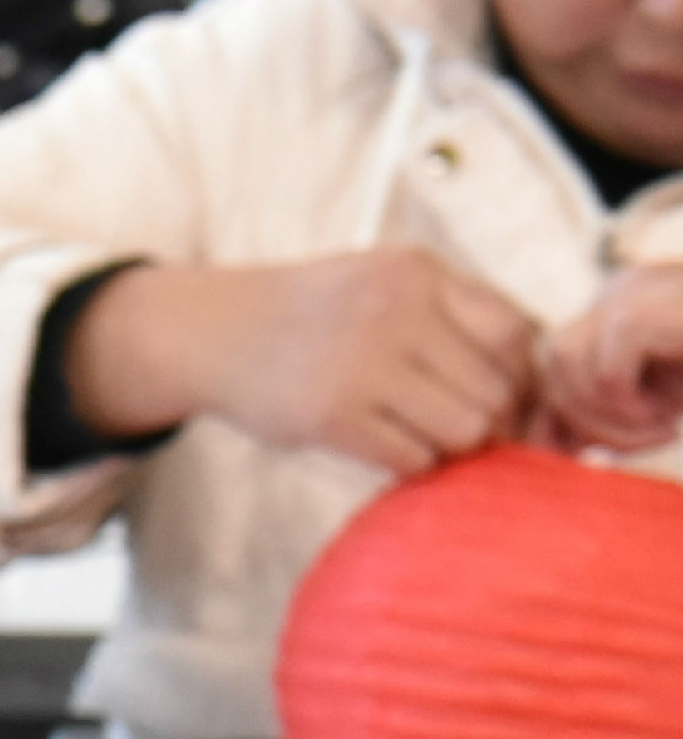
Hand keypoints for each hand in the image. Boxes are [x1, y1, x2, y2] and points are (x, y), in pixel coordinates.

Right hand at [66, 251, 538, 476]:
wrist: (210, 331)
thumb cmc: (311, 315)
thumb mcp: (382, 282)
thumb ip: (449, 313)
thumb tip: (527, 384)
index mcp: (417, 273)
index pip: (513, 333)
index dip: (522, 377)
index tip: (507, 400)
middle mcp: (395, 311)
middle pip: (493, 389)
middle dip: (491, 422)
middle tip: (468, 436)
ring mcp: (361, 364)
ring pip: (462, 429)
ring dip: (452, 447)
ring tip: (425, 440)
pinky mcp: (329, 415)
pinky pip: (411, 458)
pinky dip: (410, 464)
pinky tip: (387, 449)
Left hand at [542, 265, 682, 452]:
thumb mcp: (664, 403)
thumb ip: (609, 419)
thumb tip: (556, 447)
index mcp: (621, 309)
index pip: (553, 364)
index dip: (559, 416)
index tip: (589, 453)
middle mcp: (622, 290)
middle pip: (552, 366)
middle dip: (586, 420)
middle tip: (647, 437)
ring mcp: (637, 290)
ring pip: (565, 365)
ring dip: (607, 417)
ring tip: (662, 427)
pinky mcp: (653, 309)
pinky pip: (606, 368)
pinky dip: (628, 405)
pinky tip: (671, 413)